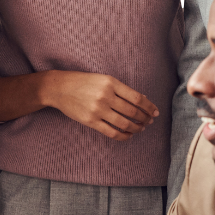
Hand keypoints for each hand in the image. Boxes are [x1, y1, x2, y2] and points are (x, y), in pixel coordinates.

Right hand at [43, 71, 157, 141]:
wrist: (59, 88)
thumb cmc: (82, 82)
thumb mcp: (103, 79)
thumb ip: (121, 89)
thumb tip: (142, 100)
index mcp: (111, 83)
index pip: (137, 98)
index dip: (149, 106)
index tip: (155, 111)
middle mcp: (105, 96)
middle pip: (133, 112)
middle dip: (145, 118)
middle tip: (150, 121)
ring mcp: (98, 110)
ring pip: (125, 123)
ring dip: (137, 127)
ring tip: (141, 128)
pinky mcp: (90, 121)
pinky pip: (112, 132)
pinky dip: (124, 135)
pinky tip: (129, 135)